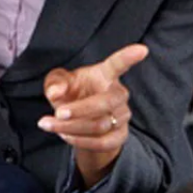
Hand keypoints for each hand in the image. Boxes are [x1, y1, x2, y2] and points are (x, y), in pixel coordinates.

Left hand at [38, 45, 148, 187]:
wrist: (77, 121)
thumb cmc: (71, 93)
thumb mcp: (57, 83)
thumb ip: (55, 82)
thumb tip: (56, 92)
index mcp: (105, 74)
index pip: (118, 64)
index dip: (128, 57)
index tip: (142, 49)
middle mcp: (118, 94)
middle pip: (105, 103)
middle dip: (78, 110)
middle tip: (57, 113)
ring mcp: (122, 115)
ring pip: (99, 126)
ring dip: (71, 127)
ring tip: (50, 124)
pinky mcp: (120, 136)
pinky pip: (101, 143)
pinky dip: (79, 141)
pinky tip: (65, 135)